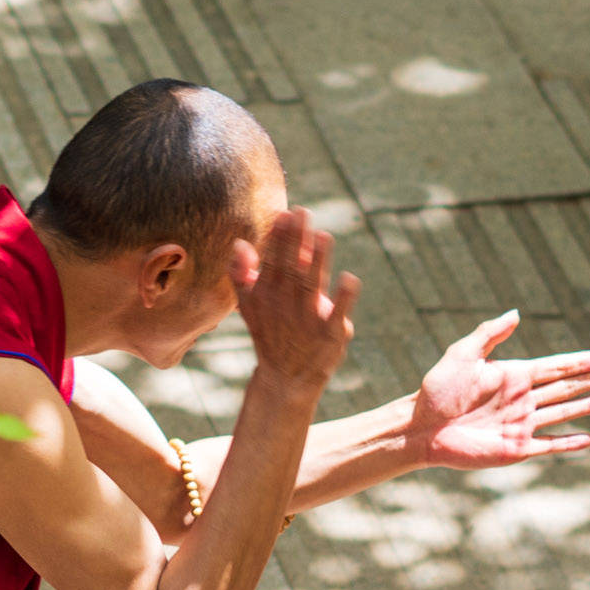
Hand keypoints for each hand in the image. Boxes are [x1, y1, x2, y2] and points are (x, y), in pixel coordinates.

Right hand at [233, 208, 359, 394]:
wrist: (286, 377)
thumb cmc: (270, 332)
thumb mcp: (249, 305)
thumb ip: (241, 274)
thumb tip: (239, 242)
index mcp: (267, 293)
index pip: (273, 260)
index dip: (279, 238)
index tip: (284, 214)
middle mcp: (286, 304)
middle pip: (291, 267)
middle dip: (297, 240)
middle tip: (303, 213)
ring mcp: (308, 319)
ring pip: (312, 286)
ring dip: (318, 262)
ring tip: (324, 236)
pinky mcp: (330, 333)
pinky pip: (337, 315)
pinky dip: (343, 299)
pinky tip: (350, 279)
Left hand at [409, 313, 589, 468]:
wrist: (420, 428)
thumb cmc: (437, 391)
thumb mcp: (462, 355)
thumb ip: (489, 334)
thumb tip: (516, 314)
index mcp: (513, 376)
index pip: (555, 368)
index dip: (580, 363)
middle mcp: (521, 400)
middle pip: (566, 389)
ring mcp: (521, 425)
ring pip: (563, 413)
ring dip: (588, 406)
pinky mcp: (515, 449)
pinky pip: (548, 445)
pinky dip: (568, 443)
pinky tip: (588, 439)